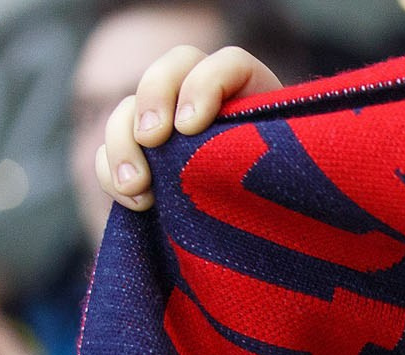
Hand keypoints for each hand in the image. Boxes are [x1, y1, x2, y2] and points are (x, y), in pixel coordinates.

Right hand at [96, 45, 280, 211]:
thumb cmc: (295, 201)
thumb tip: (247, 156)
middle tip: (153, 141)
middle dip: (152, 101)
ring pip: (129, 108)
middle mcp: (210, 101)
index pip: (228, 64)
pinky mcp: (147, 157)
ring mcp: (173, 126)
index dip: (204, 85)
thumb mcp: (294, 176)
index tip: (192, 126)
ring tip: (136, 185)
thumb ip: (275, 156)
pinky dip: (110, 169)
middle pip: (169, 71)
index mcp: (257, 98)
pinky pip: (111, 149)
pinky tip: (136, 201)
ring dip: (122, 141)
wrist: (277, 239)